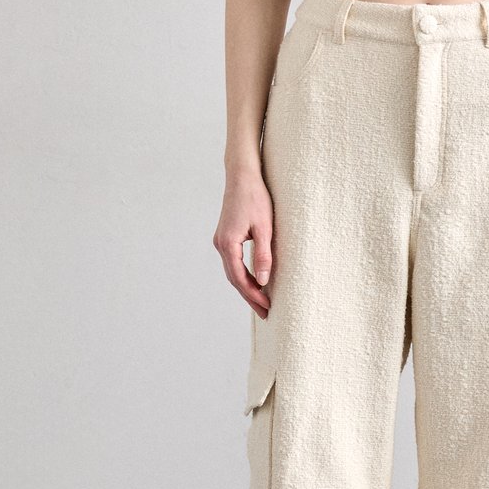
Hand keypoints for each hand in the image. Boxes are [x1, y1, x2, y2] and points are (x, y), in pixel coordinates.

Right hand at [213, 169, 273, 319]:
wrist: (242, 175)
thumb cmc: (256, 198)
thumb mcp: (265, 228)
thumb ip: (263, 255)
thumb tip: (264, 281)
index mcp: (228, 243)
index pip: (240, 278)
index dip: (254, 295)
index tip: (268, 307)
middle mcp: (220, 244)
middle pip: (234, 279)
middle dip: (250, 297)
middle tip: (266, 313)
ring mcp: (221, 241)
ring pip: (233, 272)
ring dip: (247, 288)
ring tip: (262, 303)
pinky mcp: (225, 237)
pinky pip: (233, 263)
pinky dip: (244, 276)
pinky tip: (255, 282)